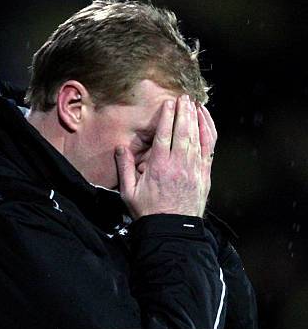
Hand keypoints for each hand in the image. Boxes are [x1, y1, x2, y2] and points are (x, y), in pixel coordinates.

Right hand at [115, 95, 216, 218]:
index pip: (163, 135)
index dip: (166, 117)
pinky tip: (206, 121)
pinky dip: (208, 132)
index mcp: (158, 167)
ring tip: (192, 104)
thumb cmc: (149, 213)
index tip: (167, 104)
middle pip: (183, 131)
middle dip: (183, 112)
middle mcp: (178, 165)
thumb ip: (124, 169)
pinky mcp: (204, 175)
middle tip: (182, 97)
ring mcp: (194, 169)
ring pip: (197, 137)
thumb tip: (120, 148)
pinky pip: (209, 148)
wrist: (171, 231)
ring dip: (195, 118)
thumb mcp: (129, 193)